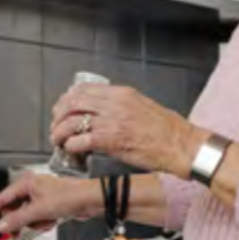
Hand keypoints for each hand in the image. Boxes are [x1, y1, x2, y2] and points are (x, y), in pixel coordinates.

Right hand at [0, 172, 99, 235]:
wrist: (91, 200)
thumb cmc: (70, 196)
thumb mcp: (39, 210)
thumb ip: (17, 219)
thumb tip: (1, 226)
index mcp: (26, 183)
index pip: (0, 199)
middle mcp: (31, 188)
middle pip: (13, 210)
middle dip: (17, 222)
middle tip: (14, 233)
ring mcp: (40, 197)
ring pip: (26, 216)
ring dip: (33, 224)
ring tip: (43, 222)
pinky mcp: (49, 206)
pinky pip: (37, 218)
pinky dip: (42, 223)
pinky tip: (51, 222)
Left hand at [50, 84, 206, 177]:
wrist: (182, 145)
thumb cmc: (169, 131)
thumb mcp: (144, 107)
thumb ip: (123, 107)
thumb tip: (105, 114)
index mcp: (123, 94)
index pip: (85, 89)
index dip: (68, 99)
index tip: (63, 108)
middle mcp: (114, 104)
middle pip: (73, 103)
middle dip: (59, 115)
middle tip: (56, 125)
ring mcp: (112, 122)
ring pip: (72, 121)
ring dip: (60, 132)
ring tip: (59, 140)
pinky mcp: (112, 141)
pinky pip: (81, 140)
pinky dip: (71, 145)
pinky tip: (72, 150)